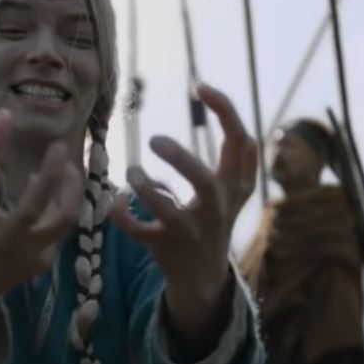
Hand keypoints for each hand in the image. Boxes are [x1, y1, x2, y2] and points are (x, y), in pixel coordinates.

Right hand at [0, 113, 83, 342]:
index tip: (5, 115)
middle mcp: (0, 238)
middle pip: (34, 206)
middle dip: (52, 174)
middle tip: (60, 145)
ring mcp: (25, 252)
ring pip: (63, 219)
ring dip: (70, 189)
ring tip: (69, 167)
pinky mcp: (41, 260)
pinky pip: (59, 227)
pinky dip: (60, 204)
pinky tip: (54, 190)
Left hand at [110, 83, 257, 345]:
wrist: (203, 276)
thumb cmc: (216, 221)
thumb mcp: (236, 194)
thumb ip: (242, 164)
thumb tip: (245, 131)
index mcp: (235, 187)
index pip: (240, 141)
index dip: (223, 110)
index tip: (199, 87)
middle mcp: (216, 209)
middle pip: (203, 181)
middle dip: (179, 159)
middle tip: (155, 140)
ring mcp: (189, 231)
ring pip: (166, 209)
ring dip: (144, 187)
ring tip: (132, 171)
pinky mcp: (164, 246)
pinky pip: (138, 229)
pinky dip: (122, 214)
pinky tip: (117, 200)